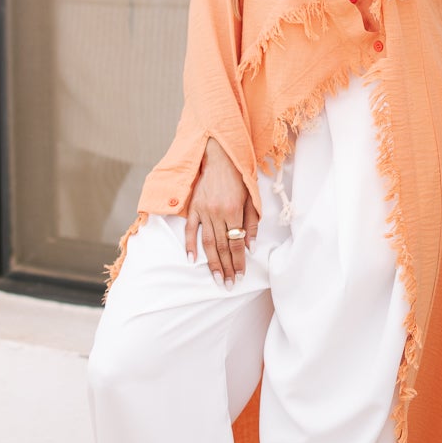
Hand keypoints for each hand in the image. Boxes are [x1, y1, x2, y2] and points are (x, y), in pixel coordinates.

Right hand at [185, 138, 258, 285]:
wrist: (220, 158)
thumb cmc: (238, 178)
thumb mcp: (251, 199)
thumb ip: (251, 224)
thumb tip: (250, 247)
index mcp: (233, 211)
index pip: (236, 243)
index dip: (239, 261)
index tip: (240, 275)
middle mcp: (217, 213)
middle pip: (222, 247)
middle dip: (226, 268)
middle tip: (228, 284)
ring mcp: (203, 211)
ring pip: (207, 242)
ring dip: (212, 262)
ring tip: (216, 278)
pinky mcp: (193, 208)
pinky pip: (190, 229)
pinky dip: (190, 245)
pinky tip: (191, 259)